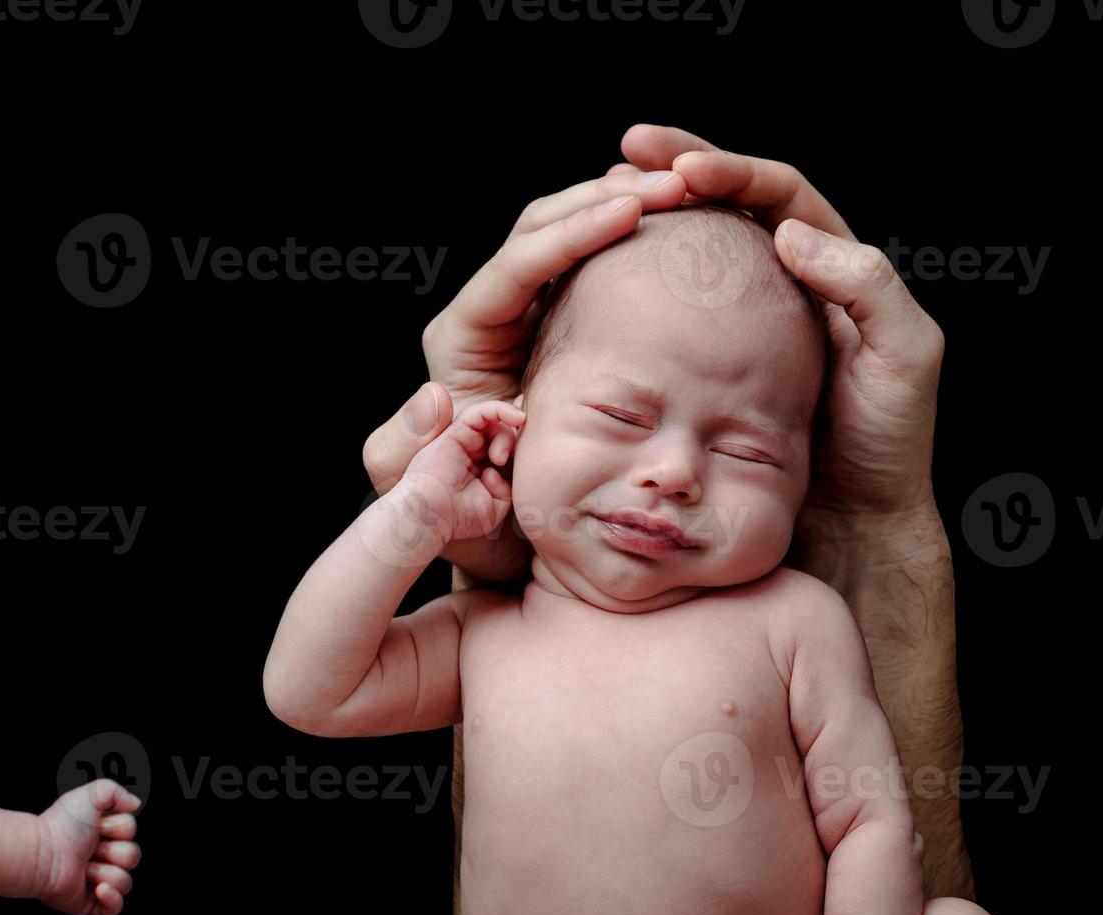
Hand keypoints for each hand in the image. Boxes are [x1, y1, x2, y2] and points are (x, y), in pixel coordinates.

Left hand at [34, 778, 142, 914]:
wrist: (42, 855)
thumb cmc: (61, 825)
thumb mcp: (90, 795)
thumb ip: (115, 791)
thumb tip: (135, 804)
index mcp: (102, 834)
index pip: (130, 831)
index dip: (116, 828)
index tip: (96, 826)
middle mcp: (102, 857)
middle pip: (133, 856)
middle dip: (112, 852)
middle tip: (87, 849)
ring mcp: (97, 882)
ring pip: (126, 881)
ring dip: (104, 872)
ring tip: (82, 869)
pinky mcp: (91, 904)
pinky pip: (116, 908)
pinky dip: (111, 898)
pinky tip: (97, 888)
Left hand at [362, 167, 689, 581]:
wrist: (519, 543)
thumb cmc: (480, 527)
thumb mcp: (433, 505)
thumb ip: (407, 456)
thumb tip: (429, 395)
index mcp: (463, 343)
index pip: (513, 267)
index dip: (569, 235)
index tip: (629, 211)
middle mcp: (495, 318)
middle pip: (542, 228)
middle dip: (604, 196)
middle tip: (676, 183)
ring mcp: (536, 315)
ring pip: (574, 232)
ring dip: (628, 201)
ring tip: (693, 187)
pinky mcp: (573, 324)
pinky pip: (606, 262)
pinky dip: (644, 235)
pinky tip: (695, 224)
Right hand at [387, 394, 522, 546]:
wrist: (431, 516)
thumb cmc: (460, 516)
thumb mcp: (498, 506)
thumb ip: (510, 485)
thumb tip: (501, 467)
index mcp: (485, 468)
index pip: (511, 449)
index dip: (526, 448)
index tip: (537, 460)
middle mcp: (475, 452)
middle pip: (506, 433)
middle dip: (516, 444)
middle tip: (508, 464)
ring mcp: (465, 441)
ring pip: (495, 422)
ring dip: (506, 435)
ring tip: (500, 458)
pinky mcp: (455, 432)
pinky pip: (481, 411)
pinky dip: (500, 409)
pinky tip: (516, 418)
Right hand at [618, 124, 943, 522]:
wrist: (852, 524)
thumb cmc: (887, 444)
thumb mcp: (903, 357)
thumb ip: (867, 287)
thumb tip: (787, 234)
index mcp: (834, 268)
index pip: (780, 194)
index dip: (732, 170)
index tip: (683, 168)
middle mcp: (783, 284)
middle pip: (728, 203)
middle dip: (679, 164)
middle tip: (630, 145)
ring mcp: (738, 324)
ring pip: (691, 248)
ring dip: (650, 214)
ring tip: (605, 194)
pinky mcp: (703, 364)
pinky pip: (665, 308)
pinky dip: (633, 280)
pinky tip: (599, 272)